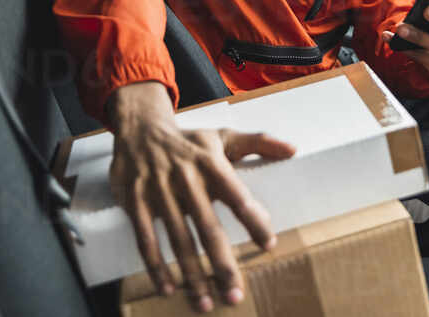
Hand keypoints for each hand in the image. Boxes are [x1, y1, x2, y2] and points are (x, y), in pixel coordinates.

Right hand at [106, 82, 294, 311]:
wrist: (140, 129)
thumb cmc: (189, 141)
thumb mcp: (223, 137)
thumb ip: (259, 142)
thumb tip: (292, 150)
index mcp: (210, 164)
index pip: (237, 195)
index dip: (253, 220)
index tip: (268, 244)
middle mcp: (185, 178)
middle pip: (208, 227)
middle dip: (222, 264)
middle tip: (235, 294)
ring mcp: (159, 191)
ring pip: (178, 240)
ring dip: (192, 274)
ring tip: (206, 302)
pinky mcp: (136, 202)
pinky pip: (146, 240)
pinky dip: (157, 266)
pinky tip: (169, 288)